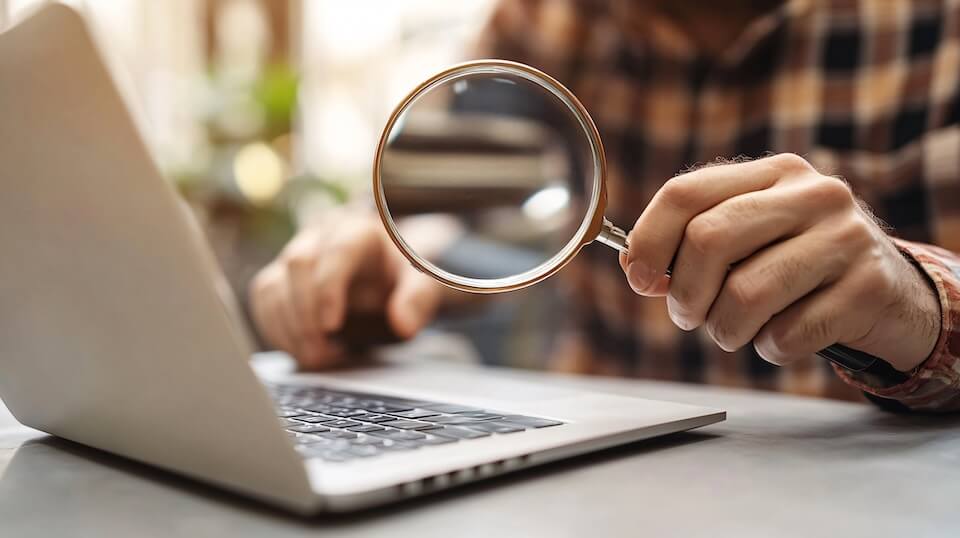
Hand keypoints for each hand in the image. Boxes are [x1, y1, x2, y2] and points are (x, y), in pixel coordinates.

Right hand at [249, 209, 443, 368]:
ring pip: (273, 284)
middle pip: (298, 263)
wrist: (385, 275)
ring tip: (315, 359)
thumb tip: (403, 323)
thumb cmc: (401, 276)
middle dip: (306, 313)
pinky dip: (275, 329)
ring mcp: (295, 254)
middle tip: (322, 353)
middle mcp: (321, 235)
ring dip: (288, 327)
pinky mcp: (279, 276)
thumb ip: (417, 299)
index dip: (328, 288)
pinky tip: (300, 351)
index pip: (337, 251)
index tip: (330, 326)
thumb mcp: (421, 284)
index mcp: (358, 230)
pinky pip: (263, 300)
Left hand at [620, 153, 940, 371]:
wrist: (892, 295)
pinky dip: (770, 348)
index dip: (649, 241)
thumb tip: (637, 268)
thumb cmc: (799, 267)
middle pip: (708, 239)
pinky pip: (787, 334)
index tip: (642, 279)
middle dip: (684, 293)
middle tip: (689, 316)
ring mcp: (846, 238)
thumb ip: (691, 244)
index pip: (685, 192)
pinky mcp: (868, 287)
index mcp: (773, 173)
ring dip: (724, 330)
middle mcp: (812, 194)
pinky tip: (782, 337)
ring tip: (734, 330)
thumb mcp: (751, 239)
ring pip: (745, 294)